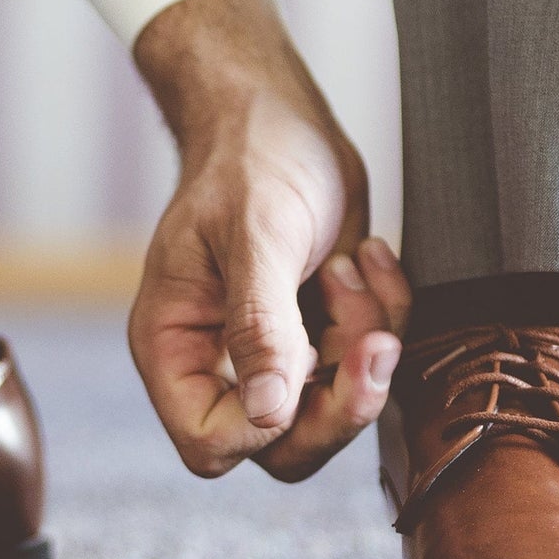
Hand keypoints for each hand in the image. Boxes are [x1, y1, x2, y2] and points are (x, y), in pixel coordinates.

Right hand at [128, 0, 410, 479]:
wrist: (278, 113)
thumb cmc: (248, 159)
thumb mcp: (254, 237)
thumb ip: (258, 329)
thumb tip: (266, 417)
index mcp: (175, 348)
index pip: (211, 443)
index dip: (266, 426)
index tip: (308, 361)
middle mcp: (218, 363)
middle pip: (281, 446)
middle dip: (340, 396)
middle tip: (372, 336)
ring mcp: (272, 354)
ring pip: (332, 410)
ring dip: (364, 343)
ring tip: (354, 266)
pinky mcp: (320, 334)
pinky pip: (365, 366)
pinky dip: (383, 316)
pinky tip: (368, 257)